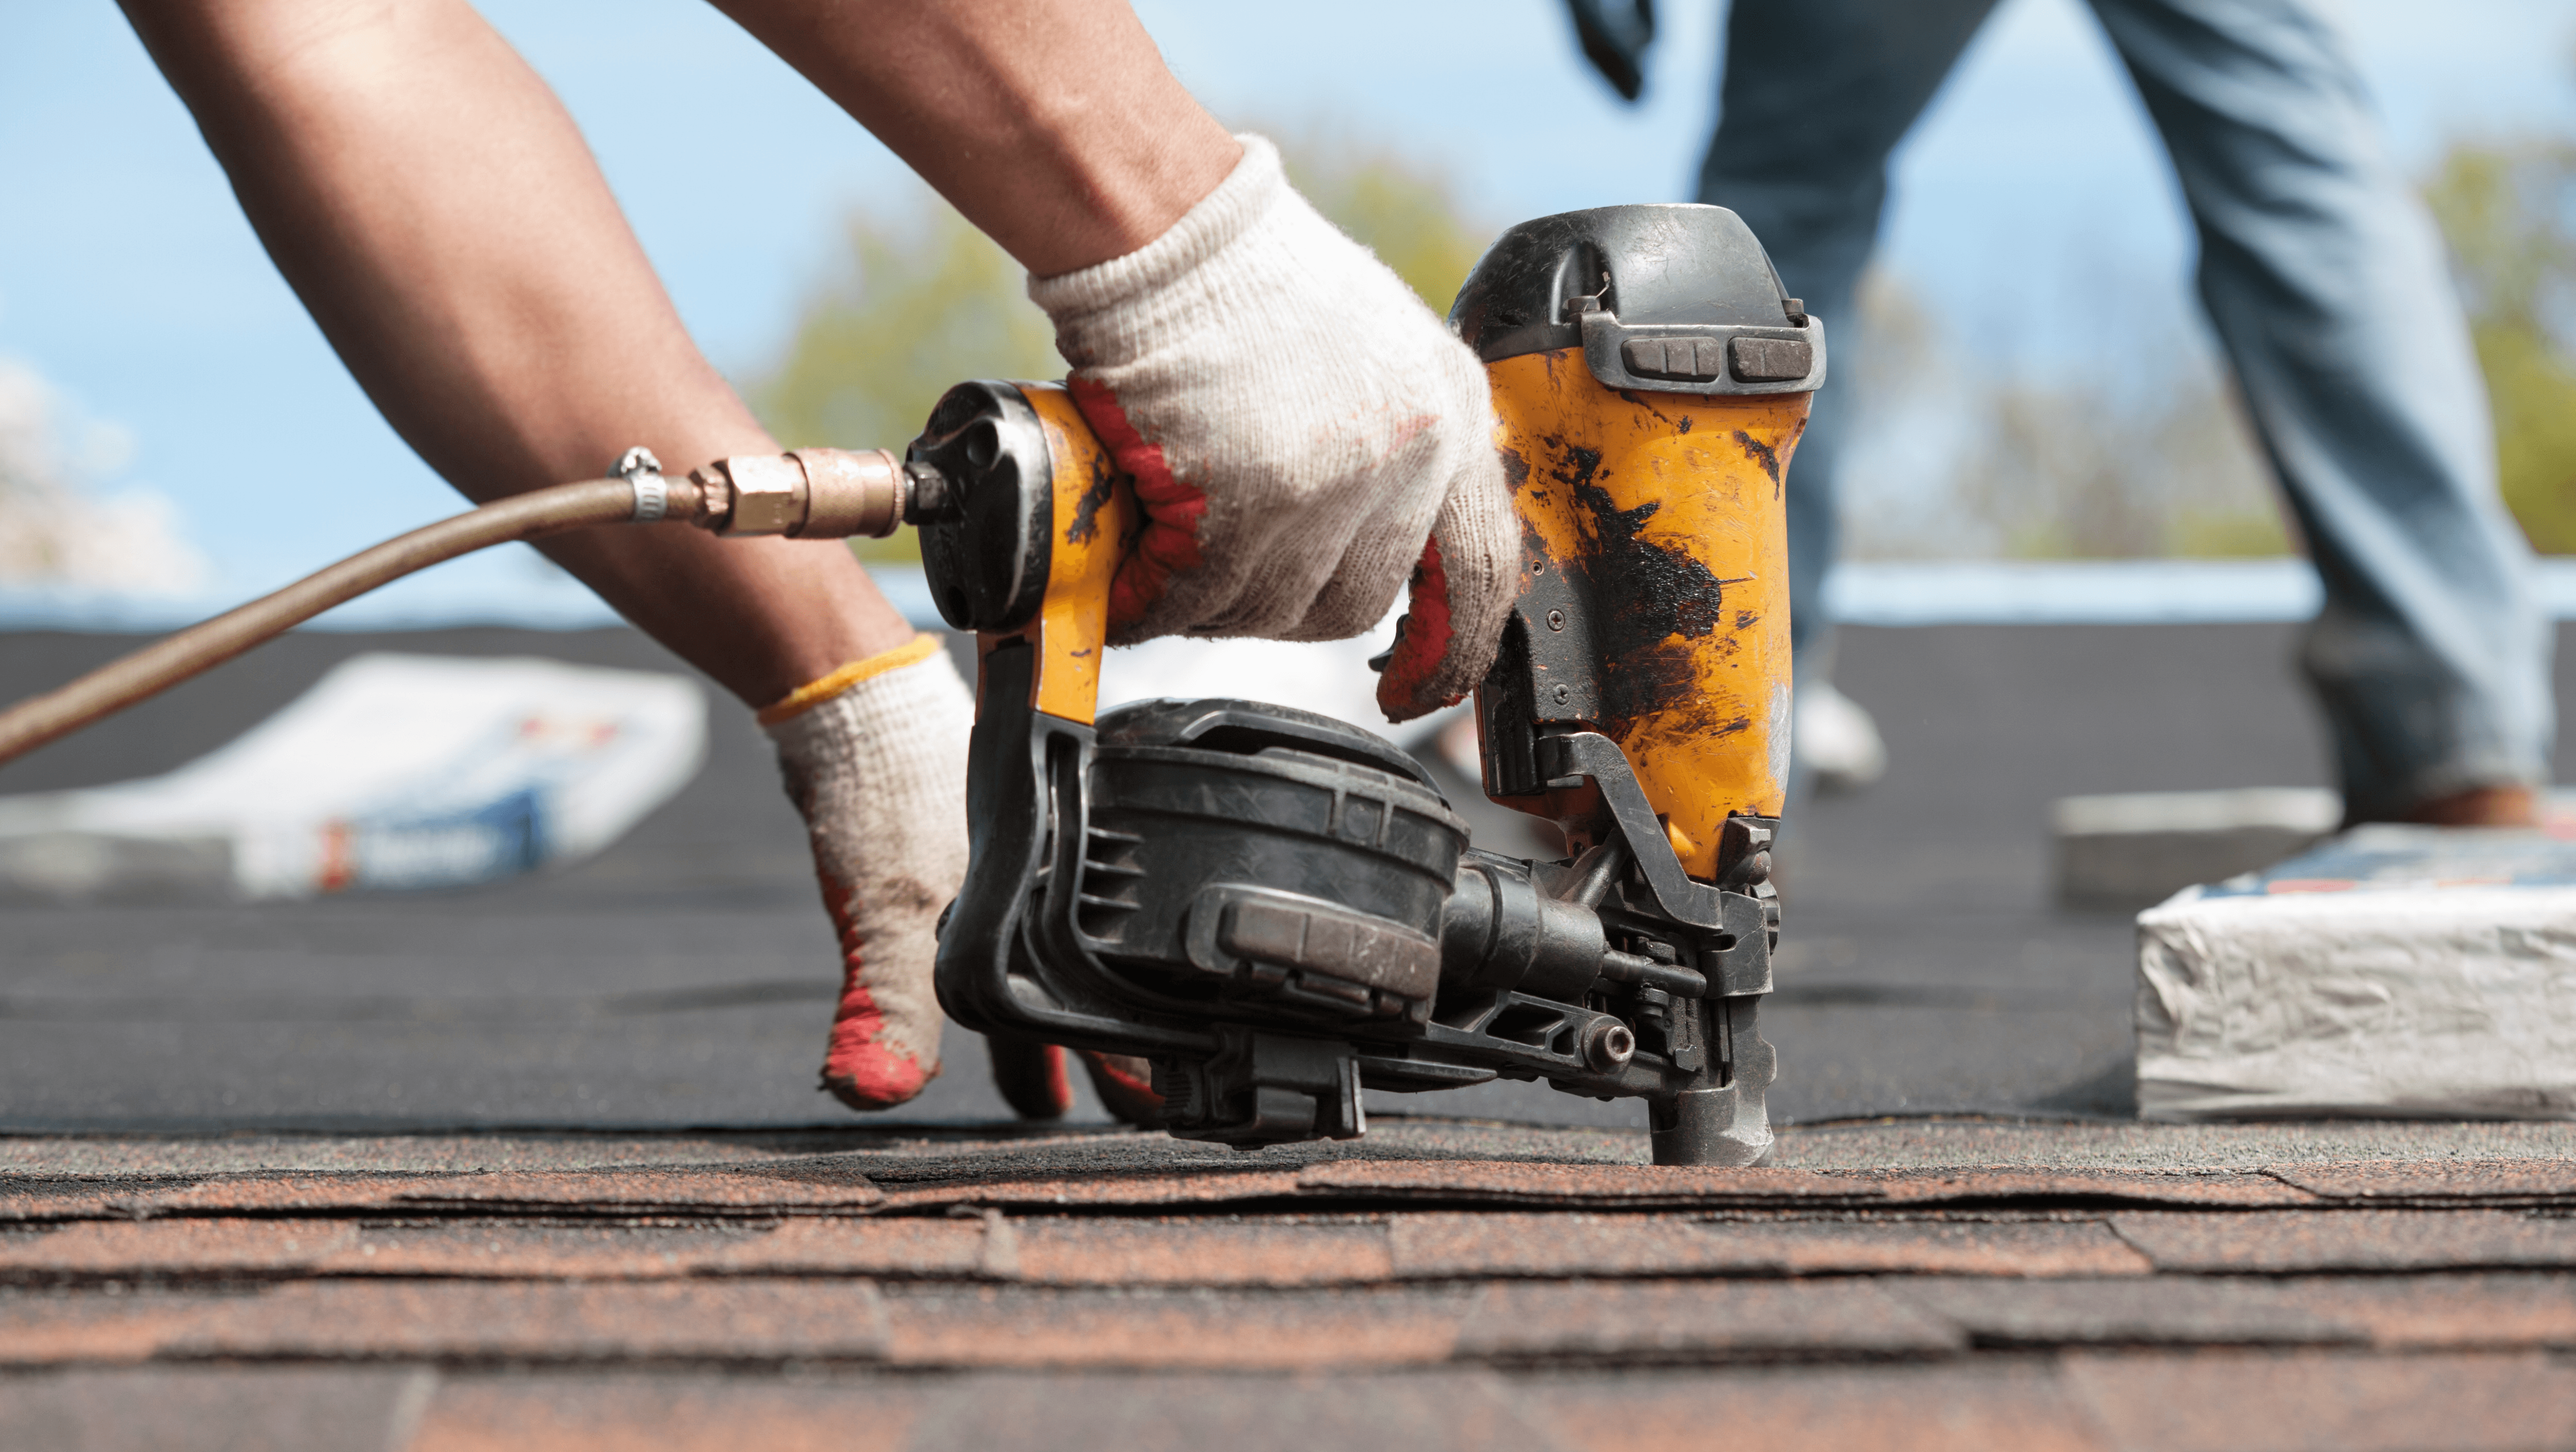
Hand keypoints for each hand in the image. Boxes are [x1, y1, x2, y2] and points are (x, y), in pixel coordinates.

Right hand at [1030, 137, 1516, 721]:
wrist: (1174, 231)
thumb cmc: (1251, 280)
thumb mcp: (1375, 353)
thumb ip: (1392, 446)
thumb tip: (1367, 541)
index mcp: (1452, 416)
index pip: (1481, 568)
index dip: (1450, 646)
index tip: (1419, 688)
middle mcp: (1412, 454)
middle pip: (1355, 601)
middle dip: (1281, 604)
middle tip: (1222, 575)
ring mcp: (1334, 482)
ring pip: (1273, 608)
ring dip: (1211, 602)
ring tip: (1165, 557)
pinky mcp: (1252, 501)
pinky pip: (1200, 597)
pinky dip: (1155, 601)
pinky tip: (1129, 576)